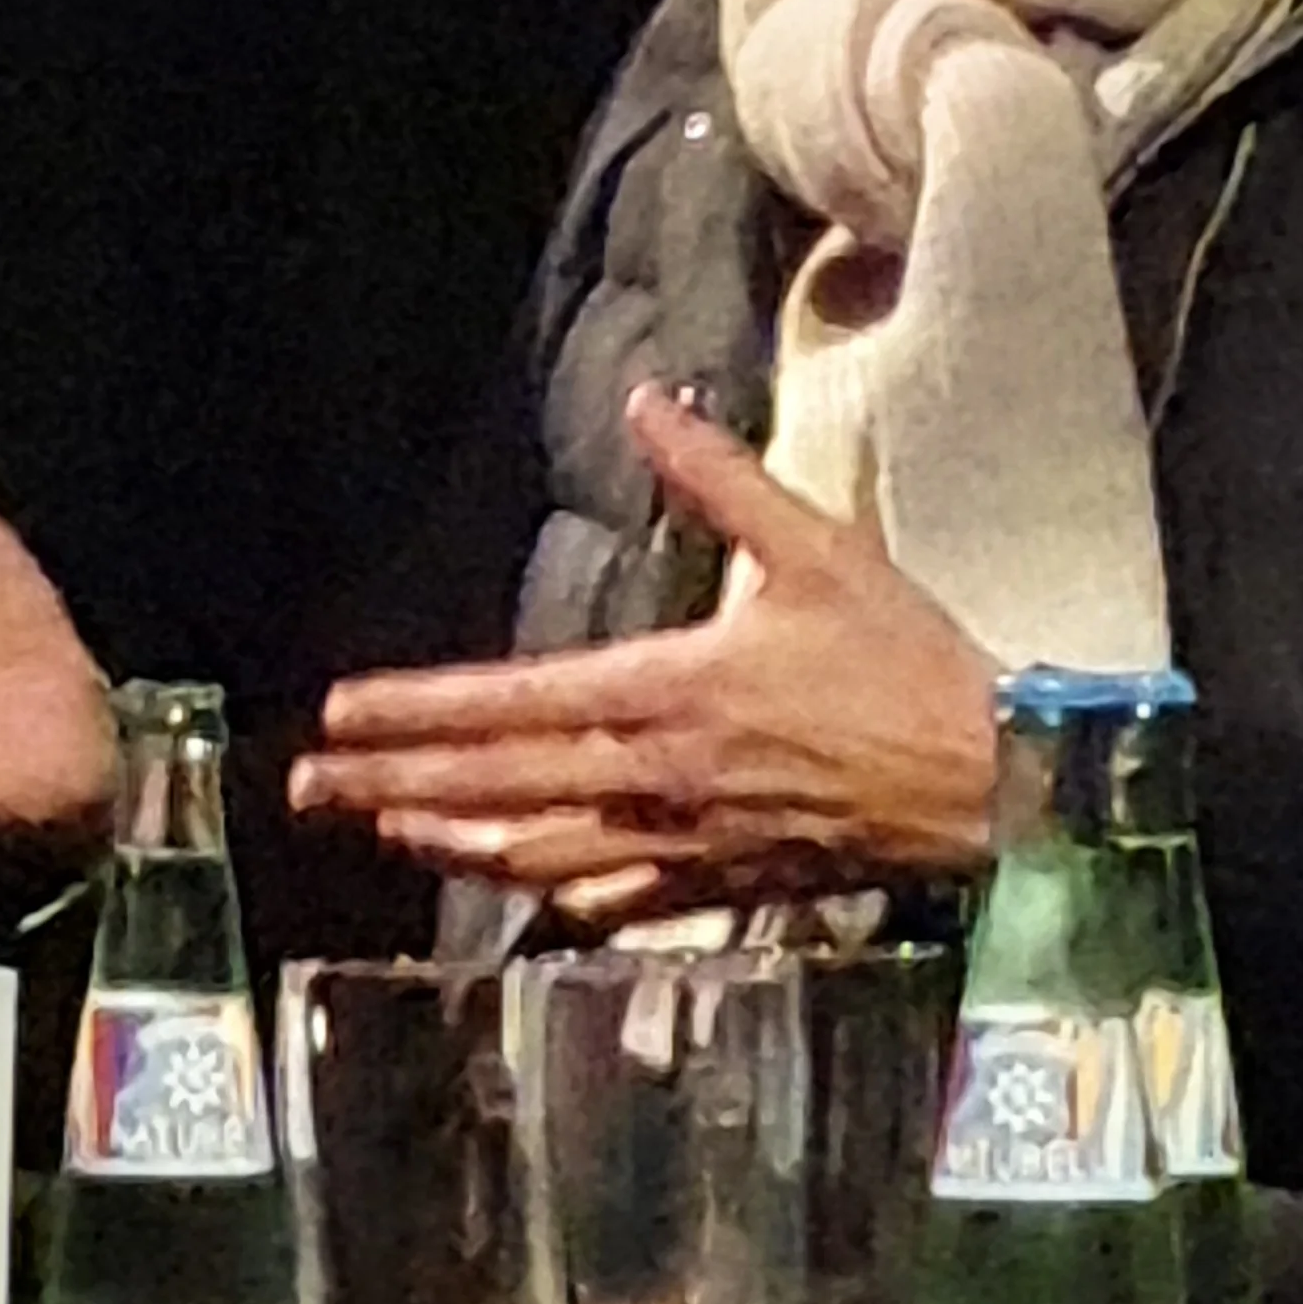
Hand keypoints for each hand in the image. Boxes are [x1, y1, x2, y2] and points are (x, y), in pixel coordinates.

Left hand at [288, 383, 996, 915]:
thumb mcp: (817, 547)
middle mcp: (662, 778)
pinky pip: (619, 899)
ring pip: (543, 853)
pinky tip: (520, 887)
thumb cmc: (908, 661)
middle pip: (501, 786)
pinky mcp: (727, 886)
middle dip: (395, 785)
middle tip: (307, 791)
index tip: (342, 715)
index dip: (419, 711)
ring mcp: (689, 842)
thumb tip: (648, 403)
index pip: (515, 703)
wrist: (995, 782)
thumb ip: (720, 476)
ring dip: (456, 841)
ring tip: (388, 828)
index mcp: (671, 692)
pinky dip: (555, 891)